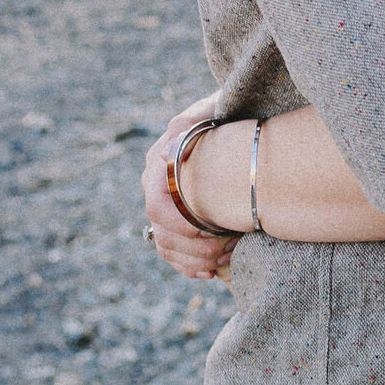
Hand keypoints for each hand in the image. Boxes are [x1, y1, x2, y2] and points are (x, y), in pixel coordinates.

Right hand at [143, 101, 235, 283]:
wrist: (230, 123)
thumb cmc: (224, 115)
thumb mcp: (210, 112)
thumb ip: (192, 124)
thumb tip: (172, 147)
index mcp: (158, 164)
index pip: (157, 206)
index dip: (182, 223)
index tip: (214, 228)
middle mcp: (154, 187)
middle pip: (163, 232)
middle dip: (196, 246)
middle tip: (229, 246)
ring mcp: (163, 206)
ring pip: (167, 246)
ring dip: (197, 258)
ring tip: (228, 255)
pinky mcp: (175, 220)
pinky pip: (172, 253)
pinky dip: (190, 267)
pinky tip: (211, 272)